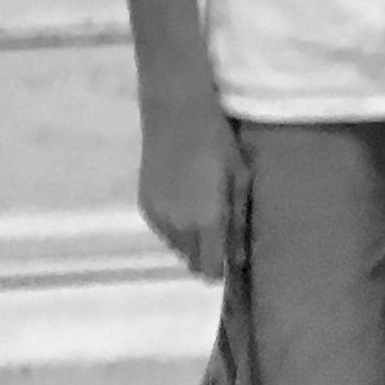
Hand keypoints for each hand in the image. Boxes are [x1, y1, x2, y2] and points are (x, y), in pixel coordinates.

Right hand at [136, 93, 245, 281]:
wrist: (175, 114)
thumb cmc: (217, 141)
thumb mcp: (239, 177)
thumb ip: (238, 221)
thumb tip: (238, 259)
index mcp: (205, 222)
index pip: (210, 270)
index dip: (223, 268)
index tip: (232, 256)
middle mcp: (178, 228)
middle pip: (193, 262)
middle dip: (208, 253)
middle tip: (221, 228)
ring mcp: (158, 219)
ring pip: (177, 248)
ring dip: (191, 240)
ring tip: (203, 209)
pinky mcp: (145, 207)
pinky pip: (163, 231)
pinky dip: (175, 225)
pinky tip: (184, 199)